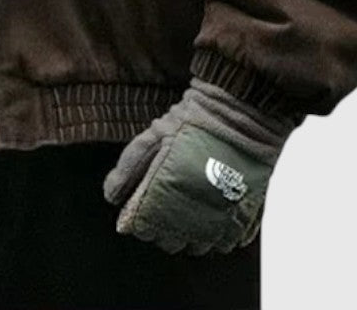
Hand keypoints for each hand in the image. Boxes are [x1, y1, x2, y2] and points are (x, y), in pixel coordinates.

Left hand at [103, 76, 296, 255]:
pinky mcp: (246, 213)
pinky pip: (229, 242)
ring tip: (185, 217)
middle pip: (173, 243)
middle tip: (161, 212)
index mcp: (171, 194)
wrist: (239, 110)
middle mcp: (197, 212)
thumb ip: (130, 167)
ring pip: (201, 246)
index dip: (140, 223)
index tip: (138, 213)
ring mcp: (223, 215)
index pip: (147, 230)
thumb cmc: (193, 122)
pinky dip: (218, 238)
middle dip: (163, 232)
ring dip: (190, 238)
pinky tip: (211, 221)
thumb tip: (111, 197)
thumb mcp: (153, 137)